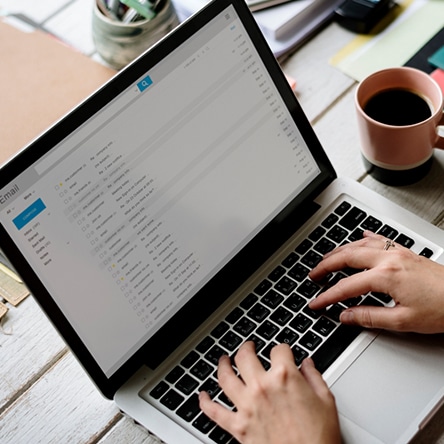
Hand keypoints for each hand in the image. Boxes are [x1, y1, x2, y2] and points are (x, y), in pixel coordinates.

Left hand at [199, 341, 340, 443]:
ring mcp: (247, 406)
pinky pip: (214, 411)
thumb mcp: (326, 402)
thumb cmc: (319, 438)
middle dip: (246, 347)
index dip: (282, 349)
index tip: (282, 352)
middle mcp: (262, 387)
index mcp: (285, 377)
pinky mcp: (238, 427)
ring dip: (222, 365)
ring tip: (224, 360)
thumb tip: (308, 364)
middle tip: (248, 347)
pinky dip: (205, 402)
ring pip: (225, 377)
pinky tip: (202, 395)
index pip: (279, 350)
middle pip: (245, 356)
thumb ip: (314, 377)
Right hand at [309, 230, 443, 333]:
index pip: (346, 287)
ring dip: (340, 250)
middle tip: (313, 275)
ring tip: (327, 258)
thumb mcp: (404, 321)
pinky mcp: (406, 252)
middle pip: (347, 257)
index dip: (327, 296)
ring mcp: (398, 252)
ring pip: (360, 244)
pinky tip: (360, 236)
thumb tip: (347, 316)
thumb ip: (370, 317)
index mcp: (386, 276)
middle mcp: (389, 259)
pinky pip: (380, 238)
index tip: (316, 302)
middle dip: (326, 265)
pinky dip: (365, 237)